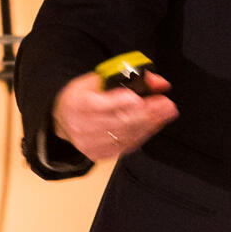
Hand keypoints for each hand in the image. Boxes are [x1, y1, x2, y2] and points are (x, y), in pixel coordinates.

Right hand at [52, 69, 177, 161]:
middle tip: (167, 105)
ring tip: (167, 112)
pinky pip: (128, 144)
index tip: (138, 98)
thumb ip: (126, 77)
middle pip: (119, 121)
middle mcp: (83, 126)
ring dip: (150, 123)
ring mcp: (92, 143)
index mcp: (77, 104)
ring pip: (126, 134)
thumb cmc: (81, 98)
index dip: (119, 102)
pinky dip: (144, 133)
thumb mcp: (97, 80)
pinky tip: (156, 124)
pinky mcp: (101, 154)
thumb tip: (156, 82)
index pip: (98, 105)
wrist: (63, 122)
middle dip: (147, 113)